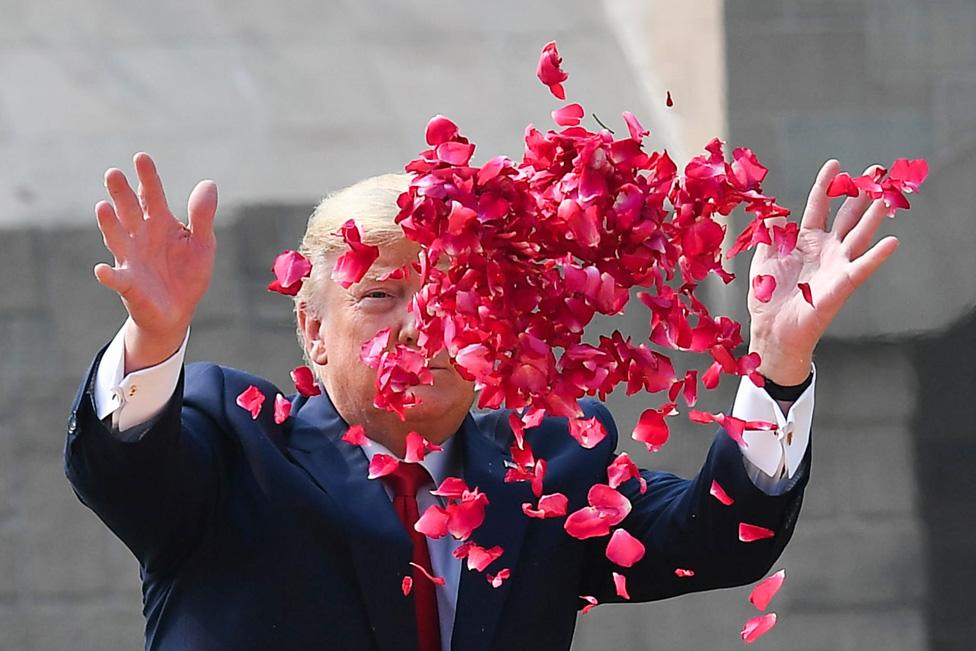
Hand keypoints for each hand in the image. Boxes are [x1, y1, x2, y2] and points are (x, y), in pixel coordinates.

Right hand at [93, 153, 217, 371]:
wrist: (178, 312)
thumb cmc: (188, 274)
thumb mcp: (203, 244)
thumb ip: (203, 216)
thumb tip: (209, 183)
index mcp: (161, 223)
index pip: (152, 195)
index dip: (147, 177)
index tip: (141, 157)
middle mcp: (141, 236)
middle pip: (129, 211)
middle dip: (121, 193)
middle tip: (113, 173)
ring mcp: (131, 259)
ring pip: (117, 238)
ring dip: (109, 224)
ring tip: (103, 207)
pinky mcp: (129, 285)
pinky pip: (117, 279)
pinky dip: (109, 276)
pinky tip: (102, 270)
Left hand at [747, 160, 898, 384]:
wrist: (772, 330)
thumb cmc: (768, 297)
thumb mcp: (763, 259)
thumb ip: (769, 235)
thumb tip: (771, 213)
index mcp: (806, 241)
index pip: (819, 206)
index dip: (826, 186)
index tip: (835, 164)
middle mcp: (826, 249)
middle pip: (848, 215)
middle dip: (862, 193)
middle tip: (877, 171)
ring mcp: (836, 265)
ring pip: (860, 234)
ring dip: (875, 216)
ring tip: (888, 196)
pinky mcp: (842, 285)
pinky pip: (862, 268)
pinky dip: (877, 256)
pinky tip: (893, 242)